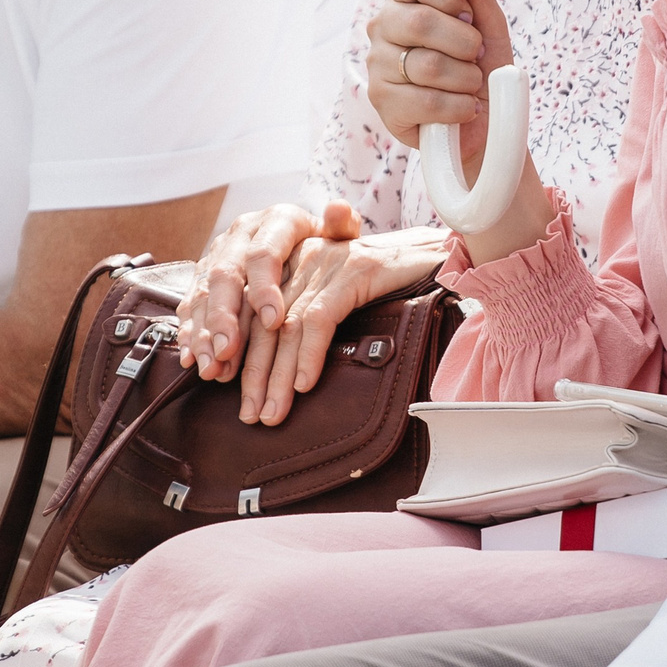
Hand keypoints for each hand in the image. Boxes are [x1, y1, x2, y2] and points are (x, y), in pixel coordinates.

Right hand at [176, 200, 346, 379]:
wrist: (300, 238)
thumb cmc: (323, 244)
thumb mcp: (337, 235)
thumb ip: (341, 227)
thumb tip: (339, 208)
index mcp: (276, 221)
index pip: (263, 253)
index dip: (265, 288)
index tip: (274, 322)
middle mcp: (241, 234)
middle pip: (225, 274)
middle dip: (223, 316)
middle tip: (228, 350)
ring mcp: (219, 254)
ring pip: (203, 292)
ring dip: (203, 332)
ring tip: (210, 367)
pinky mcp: (204, 275)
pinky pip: (191, 304)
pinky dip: (190, 334)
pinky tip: (193, 360)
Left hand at [230, 226, 448, 424]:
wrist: (438, 253)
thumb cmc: (388, 282)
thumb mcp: (338, 296)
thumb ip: (307, 318)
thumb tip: (281, 372)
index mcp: (290, 261)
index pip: (251, 310)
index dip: (239, 351)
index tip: (228, 389)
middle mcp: (301, 257)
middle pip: (264, 322)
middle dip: (254, 373)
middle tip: (249, 413)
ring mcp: (327, 262)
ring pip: (288, 326)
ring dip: (277, 376)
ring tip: (271, 412)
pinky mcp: (354, 270)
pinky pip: (320, 318)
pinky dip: (309, 355)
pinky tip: (304, 385)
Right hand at [365, 0, 514, 168]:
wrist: (486, 125)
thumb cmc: (482, 68)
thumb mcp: (488, 24)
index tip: (466, 13)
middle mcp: (384, 26)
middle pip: (421, 20)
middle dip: (465, 43)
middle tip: (474, 55)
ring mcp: (377, 65)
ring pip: (427, 64)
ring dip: (465, 79)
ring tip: (469, 85)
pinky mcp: (382, 103)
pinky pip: (425, 100)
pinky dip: (457, 107)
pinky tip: (461, 109)